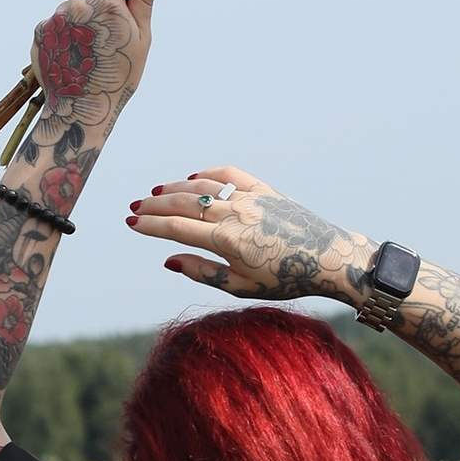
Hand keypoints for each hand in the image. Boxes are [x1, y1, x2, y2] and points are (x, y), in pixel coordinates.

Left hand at [28, 0, 155, 134]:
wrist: (81, 111)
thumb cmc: (119, 76)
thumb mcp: (141, 39)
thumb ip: (142, 0)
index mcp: (106, 4)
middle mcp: (77, 6)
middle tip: (100, 22)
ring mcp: (55, 19)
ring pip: (66, 3)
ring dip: (75, 15)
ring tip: (86, 46)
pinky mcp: (39, 32)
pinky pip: (52, 22)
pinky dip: (61, 32)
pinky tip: (72, 54)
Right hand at [125, 166, 363, 300]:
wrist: (329, 258)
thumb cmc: (286, 280)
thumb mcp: (242, 287)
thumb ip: (203, 272)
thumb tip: (168, 260)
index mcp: (227, 242)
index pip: (177, 229)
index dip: (150, 225)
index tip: (130, 223)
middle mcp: (235, 214)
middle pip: (184, 204)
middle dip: (154, 205)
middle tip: (134, 207)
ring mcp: (250, 198)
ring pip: (202, 186)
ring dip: (175, 187)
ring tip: (155, 192)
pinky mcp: (264, 190)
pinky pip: (228, 174)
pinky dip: (207, 174)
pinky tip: (193, 177)